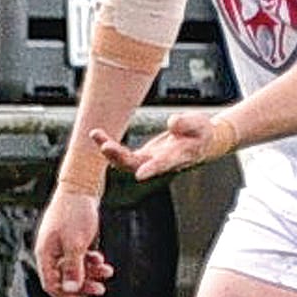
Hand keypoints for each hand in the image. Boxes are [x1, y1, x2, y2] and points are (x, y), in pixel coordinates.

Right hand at [33, 188, 113, 296]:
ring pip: (74, 268)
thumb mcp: (76, 244)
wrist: (82, 186)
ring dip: (91, 273)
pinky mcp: (71, 240)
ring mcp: (61, 245)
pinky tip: (101, 260)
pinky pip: (79, 258)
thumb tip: (70, 289)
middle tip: (99, 290)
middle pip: (63, 278)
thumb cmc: (74, 211)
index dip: (63, 296)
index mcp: (45, 253)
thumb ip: (72, 268)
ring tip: (106, 272)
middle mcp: (51, 251)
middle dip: (82, 285)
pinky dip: (91, 262)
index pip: (50, 283)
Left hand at [94, 111, 231, 181]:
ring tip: (96, 134)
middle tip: (105, 146)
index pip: (164, 164)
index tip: (140, 175)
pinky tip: (97, 134)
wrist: (201, 142)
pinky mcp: (143, 156)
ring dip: (110, 151)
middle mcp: (160, 162)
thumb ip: (187, 123)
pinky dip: (109, 145)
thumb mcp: (200, 124)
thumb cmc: (201, 133)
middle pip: (137, 165)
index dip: (152, 169)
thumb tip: (172, 122)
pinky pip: (122, 154)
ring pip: (126, 161)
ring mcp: (149, 161)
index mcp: (178, 156)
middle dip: (120, 157)